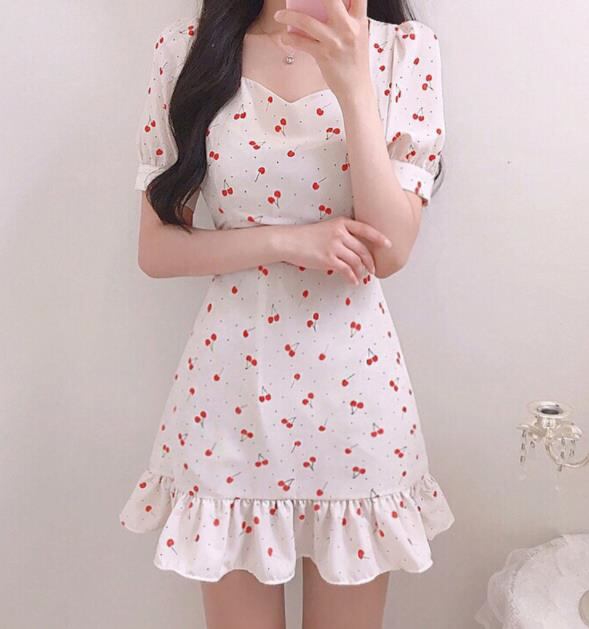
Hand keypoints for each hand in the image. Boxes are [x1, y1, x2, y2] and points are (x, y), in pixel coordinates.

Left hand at [273, 0, 370, 100]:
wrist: (356, 88)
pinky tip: (285, 37)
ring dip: (289, 16)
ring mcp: (335, 41)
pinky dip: (290, 38)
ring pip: (307, 21)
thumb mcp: (358, 35)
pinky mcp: (324, 55)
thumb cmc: (355, 62)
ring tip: (279, 15)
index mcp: (359, 20)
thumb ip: (347, 19)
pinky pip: (301, 43)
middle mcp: (348, 28)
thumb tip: (326, 7)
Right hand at [276, 216, 391, 284]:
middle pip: (363, 249)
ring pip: (356, 260)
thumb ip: (342, 235)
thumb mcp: (326, 229)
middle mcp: (340, 233)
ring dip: (362, 270)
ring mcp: (334, 246)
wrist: (289, 241)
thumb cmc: (306, 237)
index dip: (379, 238)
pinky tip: (353, 281)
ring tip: (362, 276)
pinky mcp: (328, 259)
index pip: (366, 229)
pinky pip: (346, 270)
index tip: (388, 244)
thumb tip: (355, 250)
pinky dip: (352, 277)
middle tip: (373, 268)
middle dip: (371, 261)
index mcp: (341, 223)